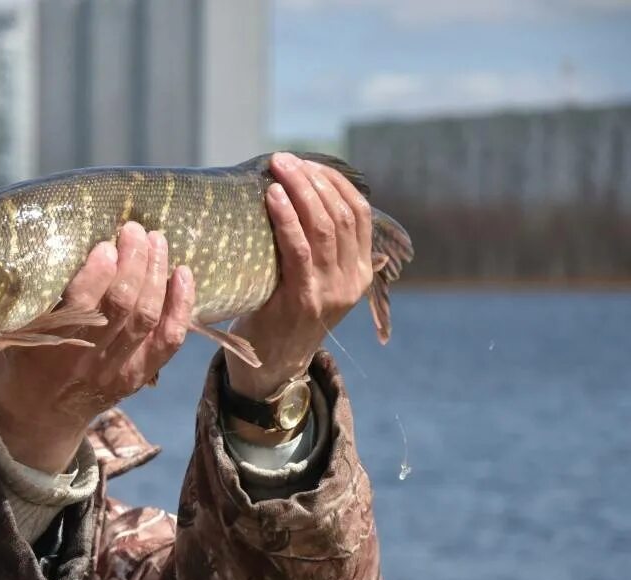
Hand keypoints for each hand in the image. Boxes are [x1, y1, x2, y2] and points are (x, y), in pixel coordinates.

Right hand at [0, 222, 194, 473]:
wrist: (40, 418)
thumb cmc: (20, 363)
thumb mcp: (11, 335)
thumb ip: (26, 300)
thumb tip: (48, 244)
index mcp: (51, 349)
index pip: (82, 305)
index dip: (99, 272)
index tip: (105, 243)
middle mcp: (88, 360)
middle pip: (122, 305)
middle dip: (133, 261)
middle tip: (134, 230)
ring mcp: (118, 370)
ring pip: (147, 316)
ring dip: (155, 273)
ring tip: (156, 240)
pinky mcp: (139, 375)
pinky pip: (169, 340)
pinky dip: (181, 306)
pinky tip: (183, 274)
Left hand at [225, 151, 375, 400]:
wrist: (270, 368)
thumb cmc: (280, 315)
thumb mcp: (308, 280)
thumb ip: (314, 249)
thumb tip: (297, 196)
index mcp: (360, 272)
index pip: (358, 213)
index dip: (334, 183)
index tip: (307, 164)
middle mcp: (352, 280)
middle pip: (341, 214)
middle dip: (313, 180)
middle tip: (284, 159)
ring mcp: (331, 291)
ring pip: (324, 227)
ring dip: (300, 191)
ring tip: (278, 168)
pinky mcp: (305, 300)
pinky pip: (299, 250)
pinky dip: (286, 219)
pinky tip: (273, 197)